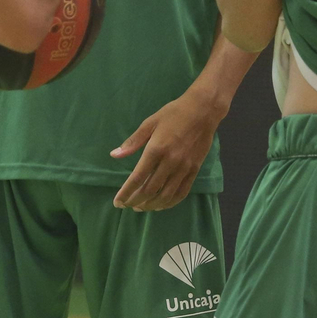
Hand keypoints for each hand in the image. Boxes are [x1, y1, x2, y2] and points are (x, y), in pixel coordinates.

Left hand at [110, 87, 225, 210]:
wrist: (203, 110)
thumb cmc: (173, 114)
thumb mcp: (149, 123)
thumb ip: (132, 142)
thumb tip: (114, 155)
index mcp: (156, 149)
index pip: (137, 178)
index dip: (126, 193)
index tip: (117, 202)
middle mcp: (170, 162)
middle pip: (150, 190)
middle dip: (136, 201)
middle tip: (127, 205)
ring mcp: (184, 168)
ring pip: (166, 195)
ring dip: (151, 205)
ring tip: (141, 207)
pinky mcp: (194, 170)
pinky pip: (182, 192)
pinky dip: (169, 203)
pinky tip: (160, 205)